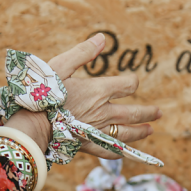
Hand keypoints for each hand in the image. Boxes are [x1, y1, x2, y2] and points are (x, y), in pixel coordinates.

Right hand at [48, 33, 161, 158]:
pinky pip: (109, 151)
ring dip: (140, 131)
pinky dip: (120, 152)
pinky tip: (126, 151)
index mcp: (99, 90)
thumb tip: (102, 38)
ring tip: (150, 130)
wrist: (32, 123)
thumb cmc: (42, 92)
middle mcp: (103, 112)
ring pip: (126, 133)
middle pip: (134, 113)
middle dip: (148, 112)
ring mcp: (98, 130)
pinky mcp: (89, 145)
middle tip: (158, 113)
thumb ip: (83, 52)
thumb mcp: (60, 65)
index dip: (132, 82)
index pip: (128, 85)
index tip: (131, 83)